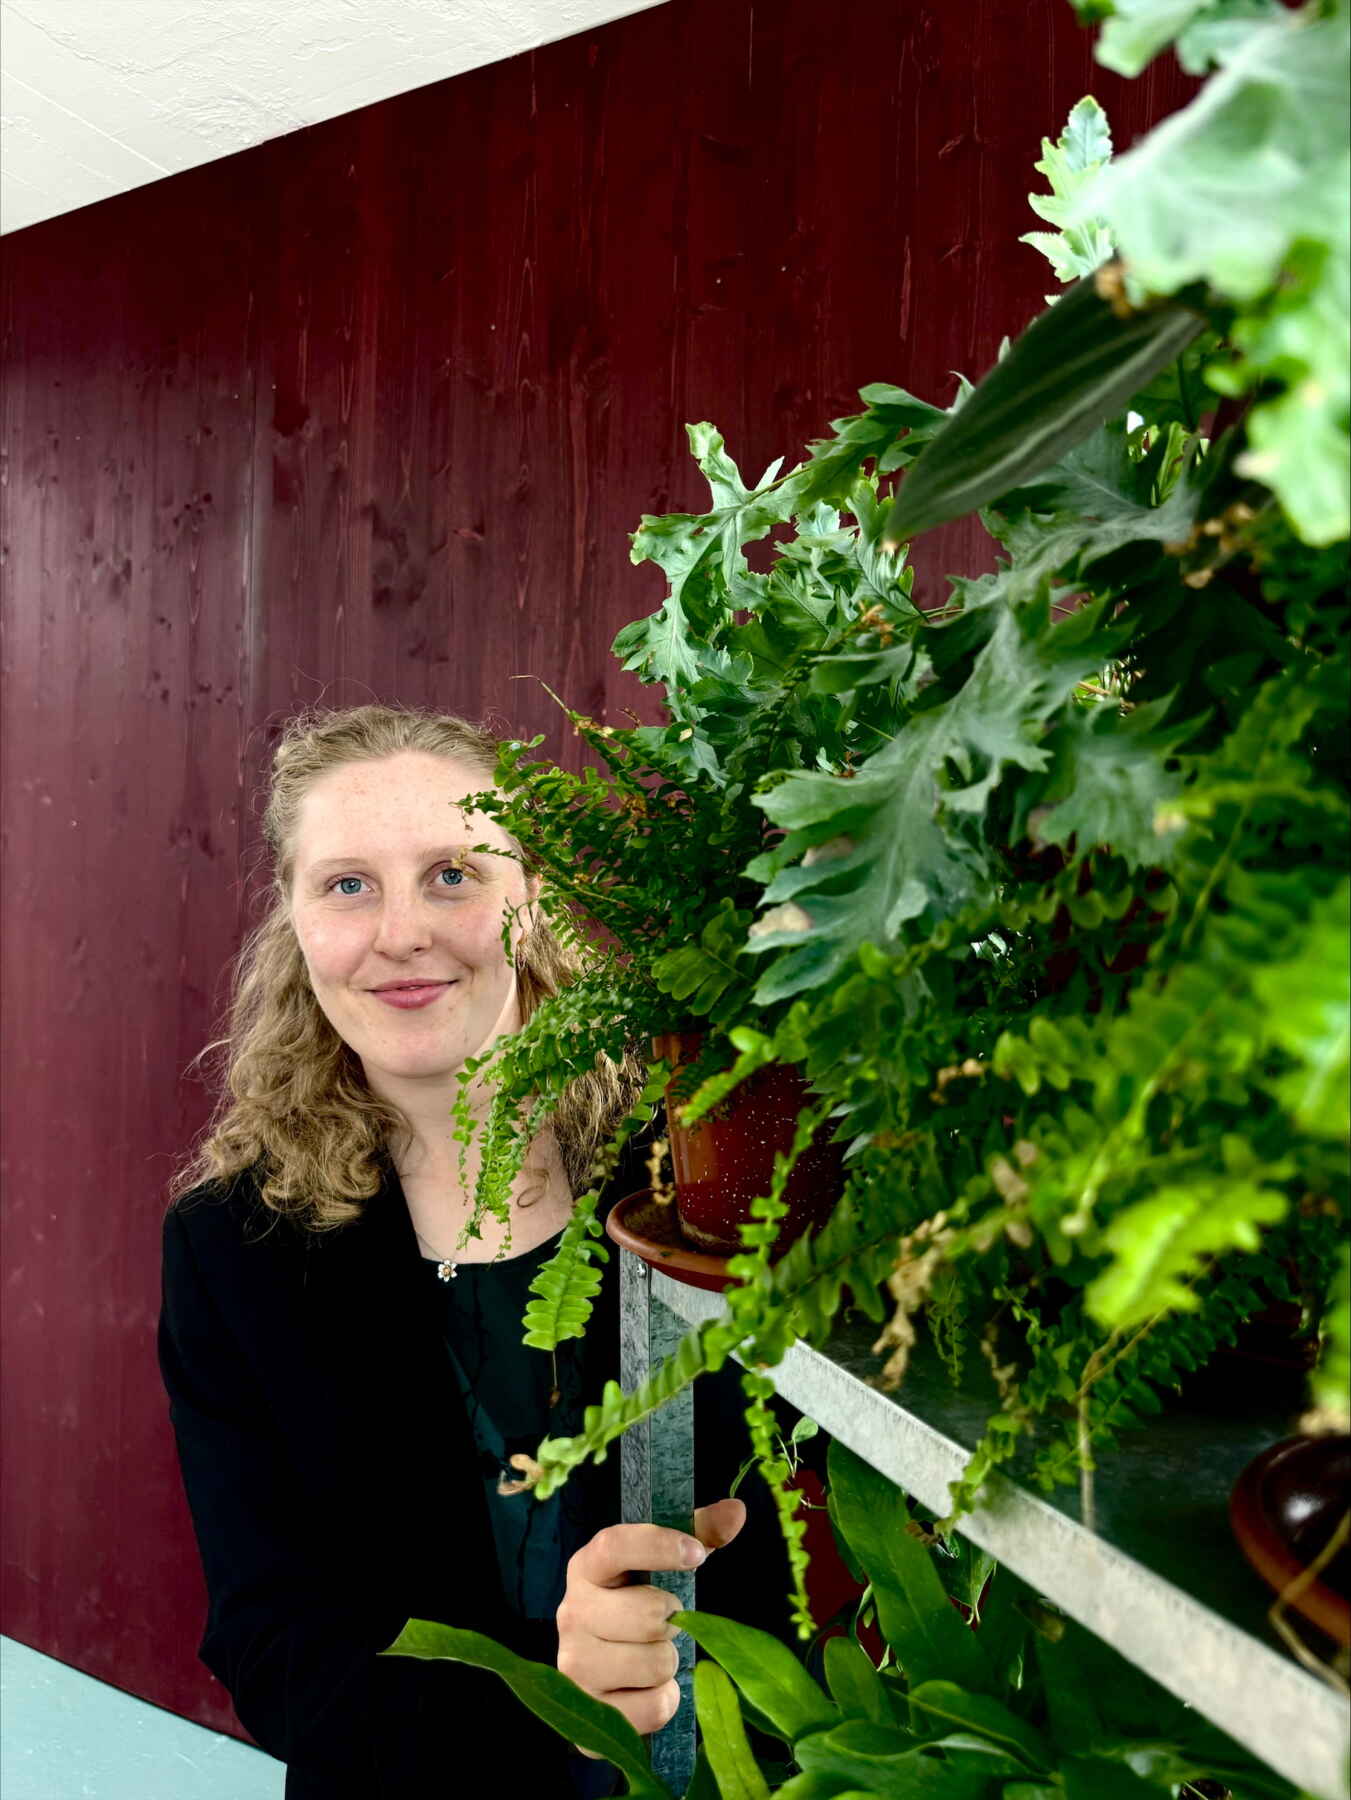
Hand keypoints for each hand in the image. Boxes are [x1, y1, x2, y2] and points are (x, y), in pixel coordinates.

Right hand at [557, 1497, 746, 1757]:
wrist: (604, 1677)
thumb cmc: (638, 1608)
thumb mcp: (662, 1568)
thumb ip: (699, 1534)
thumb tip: (737, 1510)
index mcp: (586, 1568)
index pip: (614, 1545)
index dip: (658, 1546)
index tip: (696, 1555)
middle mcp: (571, 1612)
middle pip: (648, 1614)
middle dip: (672, 1622)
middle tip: (664, 1624)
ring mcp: (574, 1664)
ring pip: (654, 1663)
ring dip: (668, 1663)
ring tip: (652, 1656)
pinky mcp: (589, 1710)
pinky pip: (654, 1707)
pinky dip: (664, 1701)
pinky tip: (646, 1690)